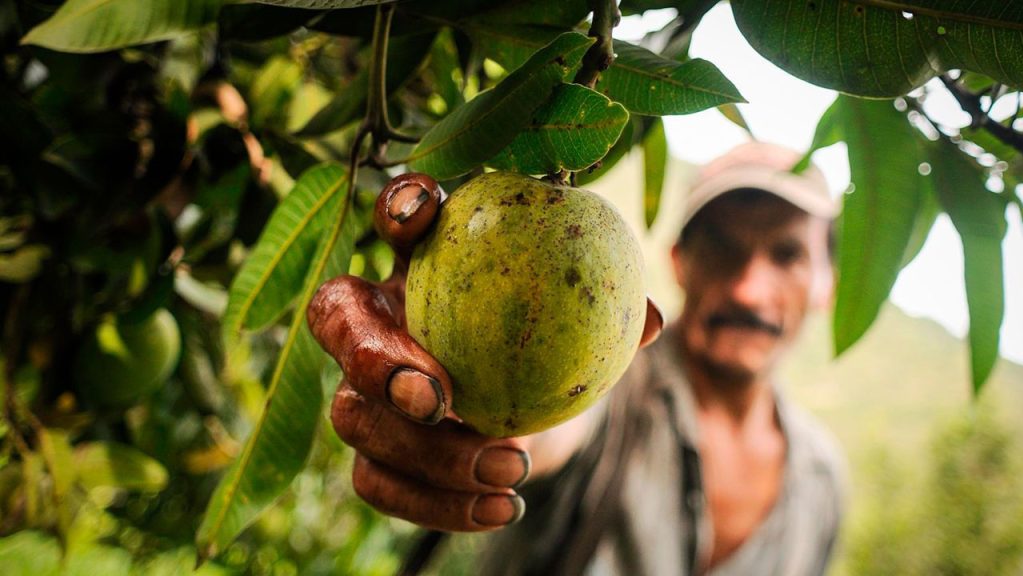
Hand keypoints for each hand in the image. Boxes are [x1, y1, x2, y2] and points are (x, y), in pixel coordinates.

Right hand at [307, 173, 662, 531]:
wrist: (534, 409)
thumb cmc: (551, 342)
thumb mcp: (578, 321)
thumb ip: (602, 314)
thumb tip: (649, 320)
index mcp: (421, 262)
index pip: (396, 213)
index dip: (399, 203)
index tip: (426, 210)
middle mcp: (375, 315)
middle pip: (336, 317)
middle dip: (376, 359)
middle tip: (439, 400)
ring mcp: (361, 386)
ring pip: (352, 417)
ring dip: (428, 454)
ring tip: (509, 465)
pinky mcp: (371, 449)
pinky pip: (376, 482)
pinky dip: (436, 506)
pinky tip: (503, 508)